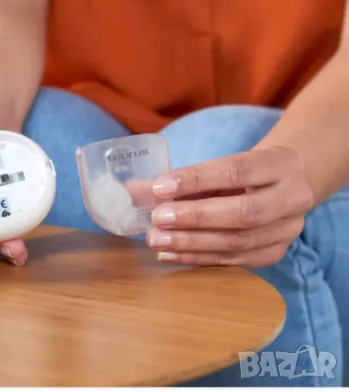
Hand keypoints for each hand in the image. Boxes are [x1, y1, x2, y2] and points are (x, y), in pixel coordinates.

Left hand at [145, 146, 313, 266]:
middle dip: (195, 217)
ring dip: (192, 242)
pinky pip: (235, 260)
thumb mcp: (219, 165)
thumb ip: (179, 178)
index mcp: (280, 164)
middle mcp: (292, 198)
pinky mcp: (275, 253)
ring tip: (157, 240)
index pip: (236, 171)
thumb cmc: (242, 172)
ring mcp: (287, 230)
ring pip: (239, 241)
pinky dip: (198, 257)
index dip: (197, 180)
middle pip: (244, 212)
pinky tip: (170, 254)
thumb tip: (132, 191)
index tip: (160, 186)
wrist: (286, 183)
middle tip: (158, 219)